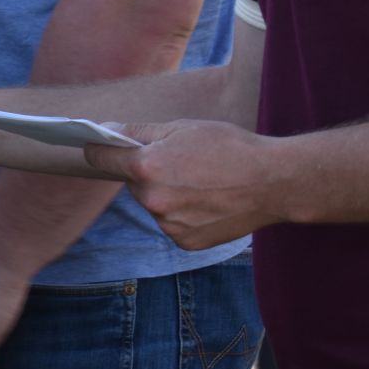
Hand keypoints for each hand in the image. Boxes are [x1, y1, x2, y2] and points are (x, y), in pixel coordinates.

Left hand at [85, 120, 285, 250]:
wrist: (275, 182)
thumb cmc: (230, 148)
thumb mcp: (182, 128)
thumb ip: (139, 131)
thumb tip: (106, 131)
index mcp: (146, 167)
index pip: (102, 157)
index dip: (97, 148)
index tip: (93, 146)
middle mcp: (152, 199)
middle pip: (133, 182)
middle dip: (148, 172)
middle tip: (182, 164)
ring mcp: (168, 224)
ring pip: (153, 204)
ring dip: (166, 195)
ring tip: (201, 184)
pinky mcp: (185, 241)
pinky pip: (171, 223)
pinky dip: (183, 214)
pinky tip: (207, 203)